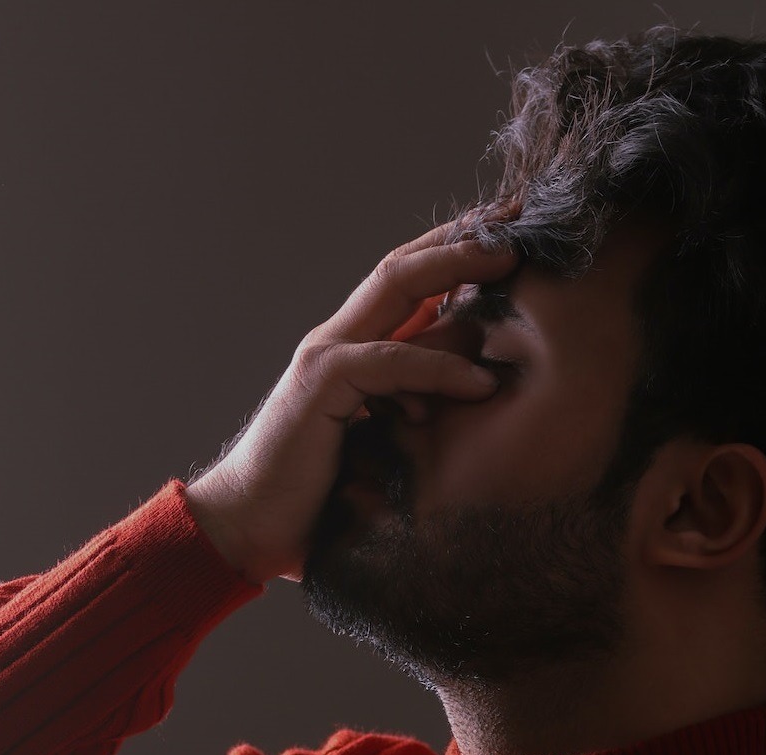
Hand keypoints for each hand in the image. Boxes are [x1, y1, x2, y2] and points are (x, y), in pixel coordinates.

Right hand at [185, 222, 517, 583]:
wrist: (247, 528)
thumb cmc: (320, 493)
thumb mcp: (385, 440)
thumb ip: (419, 403)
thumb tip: (483, 383)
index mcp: (352, 349)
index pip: (408, 282)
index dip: (455, 250)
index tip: (509, 232)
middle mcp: (337, 341)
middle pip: (405, 266)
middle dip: (463, 237)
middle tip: (519, 216)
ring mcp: (325, 357)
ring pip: (396, 289)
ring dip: (456, 267)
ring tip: (513, 260)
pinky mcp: (321, 388)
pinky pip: (390, 361)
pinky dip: (440, 368)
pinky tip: (482, 383)